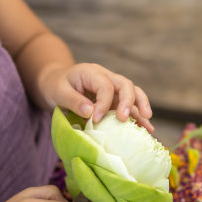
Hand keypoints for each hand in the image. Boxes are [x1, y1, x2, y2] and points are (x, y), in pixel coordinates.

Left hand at [39, 63, 153, 131]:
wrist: (54, 82)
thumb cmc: (54, 85)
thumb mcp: (58, 91)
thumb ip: (73, 100)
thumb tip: (91, 112)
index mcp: (92, 72)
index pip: (105, 86)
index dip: (103, 103)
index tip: (95, 120)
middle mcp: (106, 77)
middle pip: (125, 85)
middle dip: (129, 102)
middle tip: (123, 119)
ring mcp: (112, 89)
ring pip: (133, 94)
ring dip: (141, 109)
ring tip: (148, 126)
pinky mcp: (113, 100)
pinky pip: (129, 106)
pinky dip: (138, 116)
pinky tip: (146, 129)